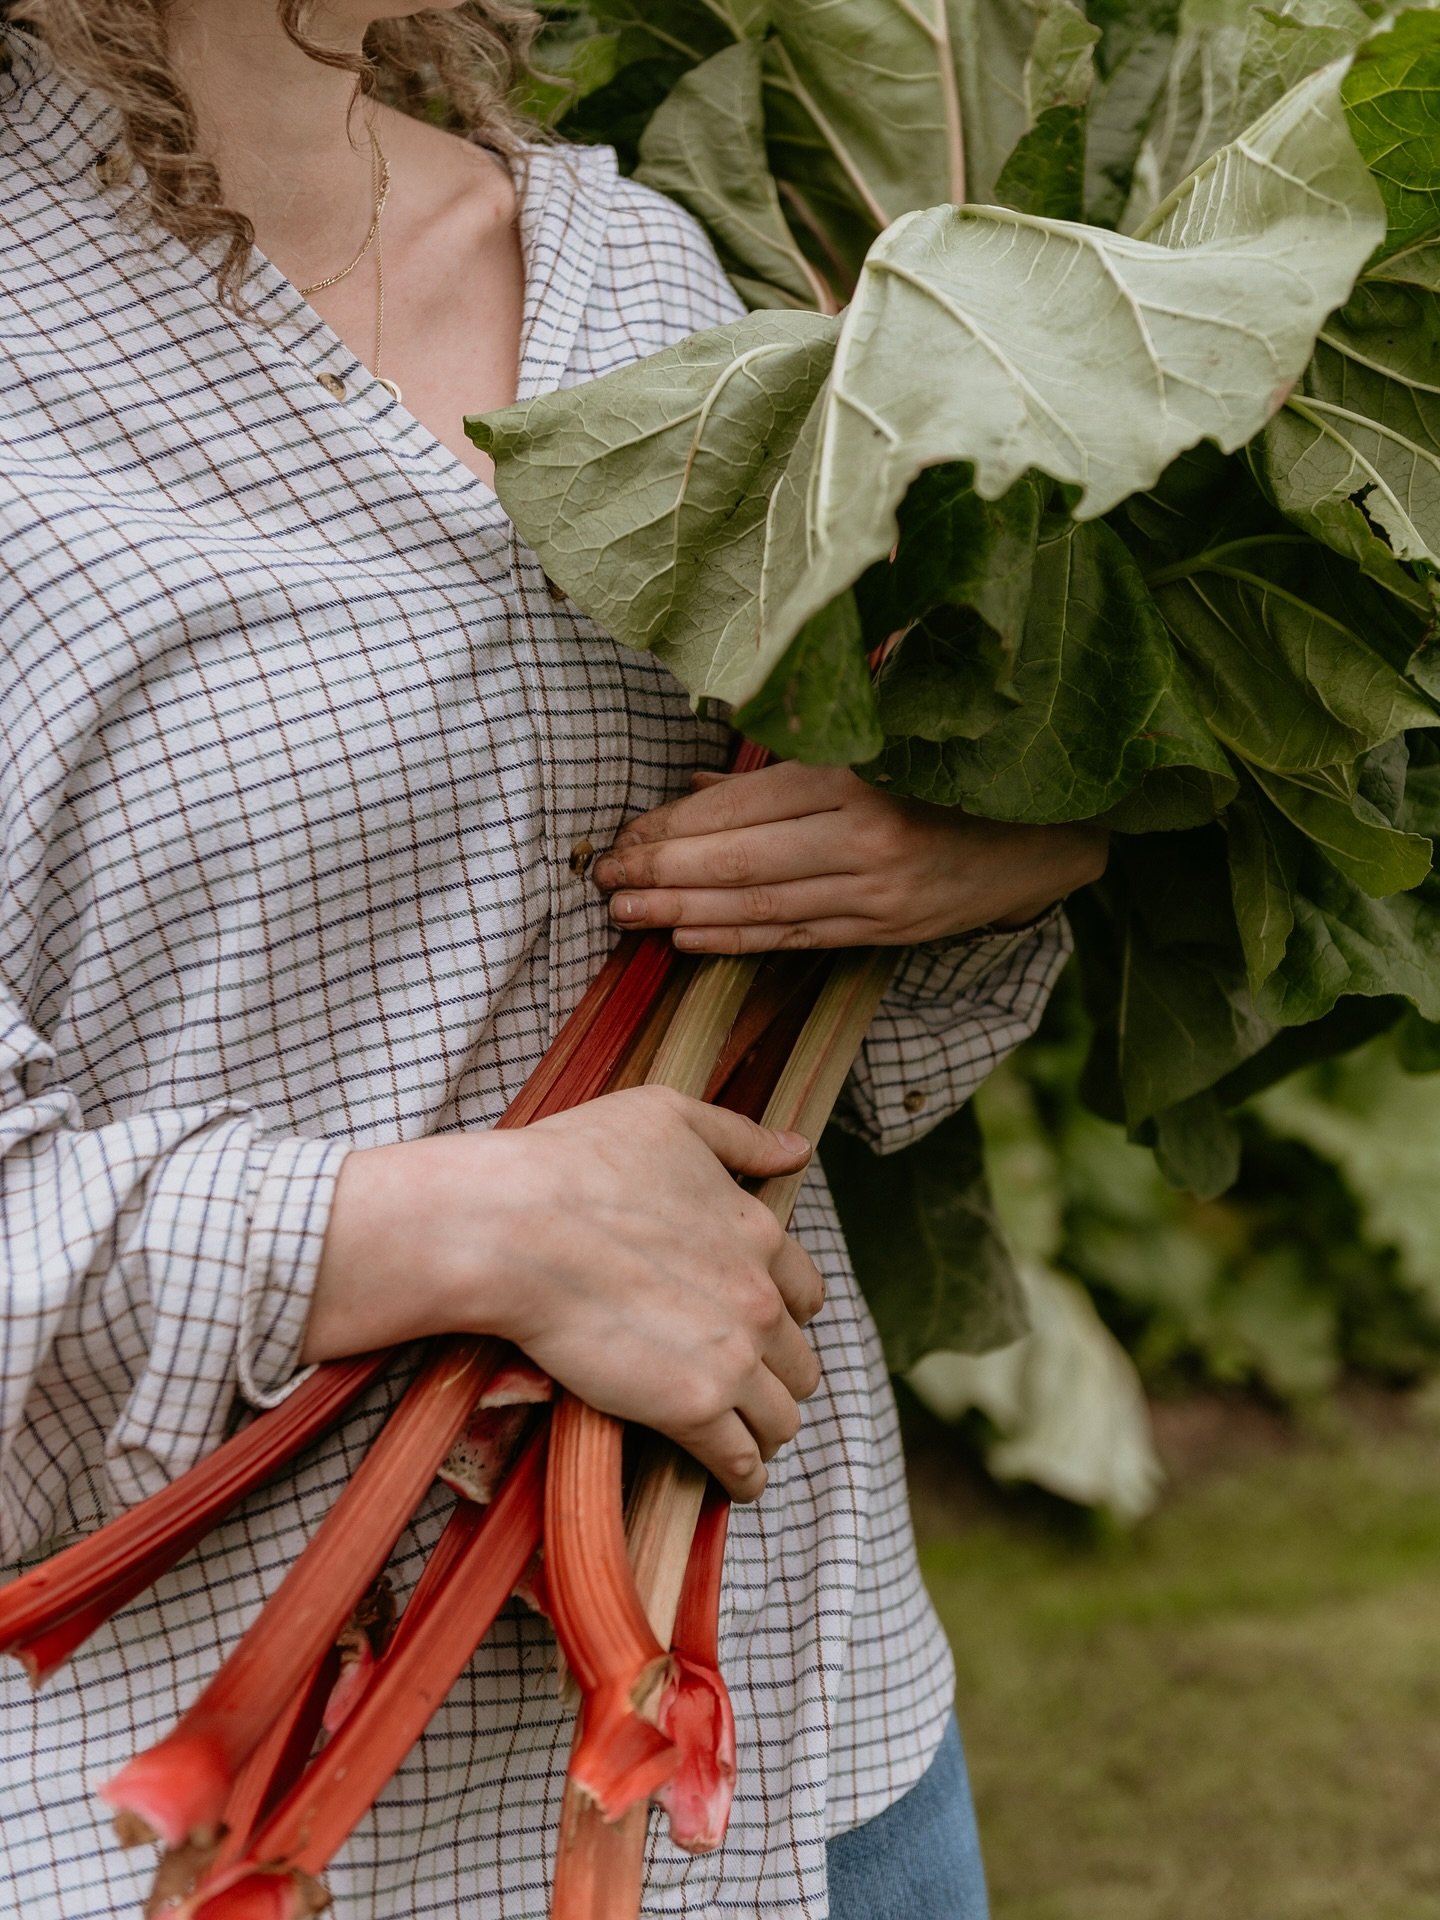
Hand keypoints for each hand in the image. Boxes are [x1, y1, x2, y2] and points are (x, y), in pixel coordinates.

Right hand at [305, 1089, 824, 1499]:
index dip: (786, 1312)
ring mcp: (732, 1356)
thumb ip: (739, 1137)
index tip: (762, 1327)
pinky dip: (744, 1475)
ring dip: (767, 1429)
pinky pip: (742, 1461)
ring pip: (782, 1416)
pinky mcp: (693, 1407)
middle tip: (749, 1387)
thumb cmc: (576, 1162)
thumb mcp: (667, 1116)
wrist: (515, 1225)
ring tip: (746, 1440)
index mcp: (758, 1232)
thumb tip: (797, 1148)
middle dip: (779, 1375)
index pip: (805, 1291)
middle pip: (800, 1360)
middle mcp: (760, 1298)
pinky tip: (734, 1480)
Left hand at [592, 763, 1108, 952]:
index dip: (672, 825)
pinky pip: (794, 938)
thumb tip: (693, 781)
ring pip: (760, 907)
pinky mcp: (887, 930)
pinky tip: (688, 941)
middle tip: (602, 881)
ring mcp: (877, 890)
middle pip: (738, 861)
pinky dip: (736, 942)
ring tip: (626, 914)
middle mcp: (865, 836)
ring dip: (683, 914)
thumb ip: (782, 764)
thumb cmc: (954, 773)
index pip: (741, 804)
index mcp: (857, 774)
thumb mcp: (877, 744)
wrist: (1049, 833)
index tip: (621, 834)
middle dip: (661, 873)